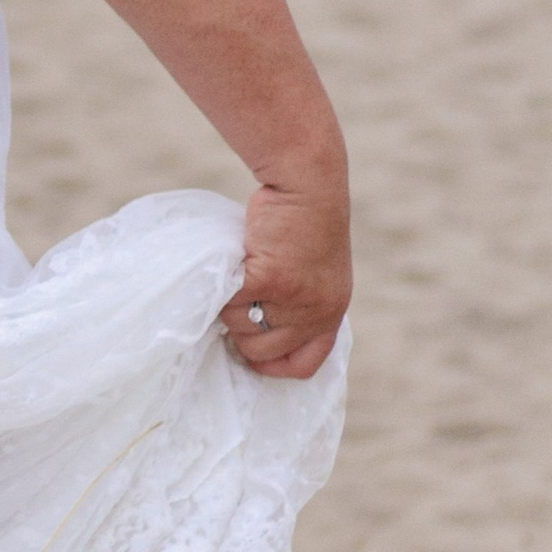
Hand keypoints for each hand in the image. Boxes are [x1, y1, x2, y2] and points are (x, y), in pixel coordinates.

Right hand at [221, 178, 349, 379]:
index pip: (303, 365)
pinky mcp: (270, 279)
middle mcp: (316, 313)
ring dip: (227, 299)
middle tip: (239, 294)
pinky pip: (227, 299)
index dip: (273, 366)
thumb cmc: (303, 223)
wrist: (308, 185)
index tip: (251, 354)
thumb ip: (295, 303)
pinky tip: (235, 259)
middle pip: (259, 351)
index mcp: (330, 313)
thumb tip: (252, 326)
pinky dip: (221, 281)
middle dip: (239, 329)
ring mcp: (294, 299)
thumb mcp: (313, 272)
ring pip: (236, 324)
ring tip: (243, 266)